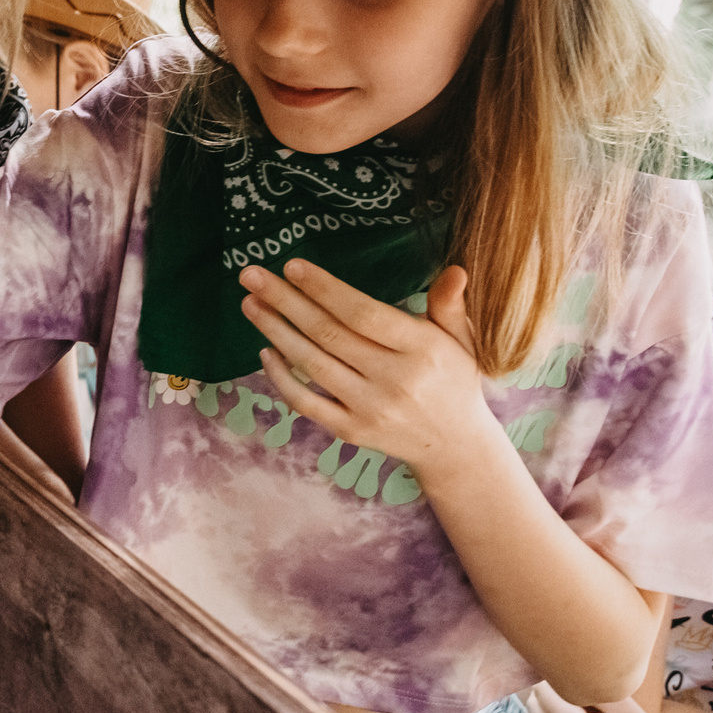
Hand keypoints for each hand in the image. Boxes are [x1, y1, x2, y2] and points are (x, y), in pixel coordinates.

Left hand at [241, 262, 493, 474]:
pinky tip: (265, 351)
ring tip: (250, 304)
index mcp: (422, 350)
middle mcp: (395, 381)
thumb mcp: (461, 340)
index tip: (292, 266)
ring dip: (276, 332)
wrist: (454, 447)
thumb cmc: (453, 380)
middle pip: (329, 334)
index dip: (325, 289)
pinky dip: (282, 378)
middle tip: (251, 276)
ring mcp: (370, 409)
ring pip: (312, 365)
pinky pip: (307, 404)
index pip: (364, 314)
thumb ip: (450, 305)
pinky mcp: (352, 431)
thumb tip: (456, 270)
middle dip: (285, 301)